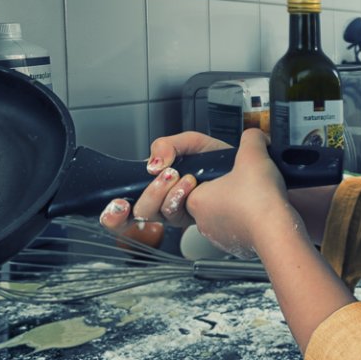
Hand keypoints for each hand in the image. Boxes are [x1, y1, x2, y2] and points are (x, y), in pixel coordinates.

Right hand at [97, 130, 229, 244]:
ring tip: (181, 176)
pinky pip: (175, 214)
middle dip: (148, 193)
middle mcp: (164, 202)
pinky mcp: (192, 217)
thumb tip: (151, 165)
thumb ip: (165, 145)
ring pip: (155, 214)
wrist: (246, 167)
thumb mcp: (189, 142)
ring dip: (163, 192)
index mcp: (158, 184)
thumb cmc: (218, 158)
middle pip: (138, 213)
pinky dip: (178, 196)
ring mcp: (178, 212)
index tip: (118, 203)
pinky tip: (189, 184)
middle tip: (163, 175)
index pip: (126, 206)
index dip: (114, 213)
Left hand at [182, 129, 294, 257]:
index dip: (202, 174)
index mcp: (196, 200)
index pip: (186, 184)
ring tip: (250, 195)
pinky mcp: (234, 245)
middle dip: (219, 188)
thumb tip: (254, 137)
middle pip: (202, 198)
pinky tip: (258, 210)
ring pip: (219, 214)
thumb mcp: (253, 154)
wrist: (278, 233)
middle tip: (236, 181)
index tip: (221, 172)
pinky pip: (235, 228)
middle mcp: (201, 221)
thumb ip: (250, 138)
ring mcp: (217, 235)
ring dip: (232, 204)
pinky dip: (245, 219)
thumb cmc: (260, 202)